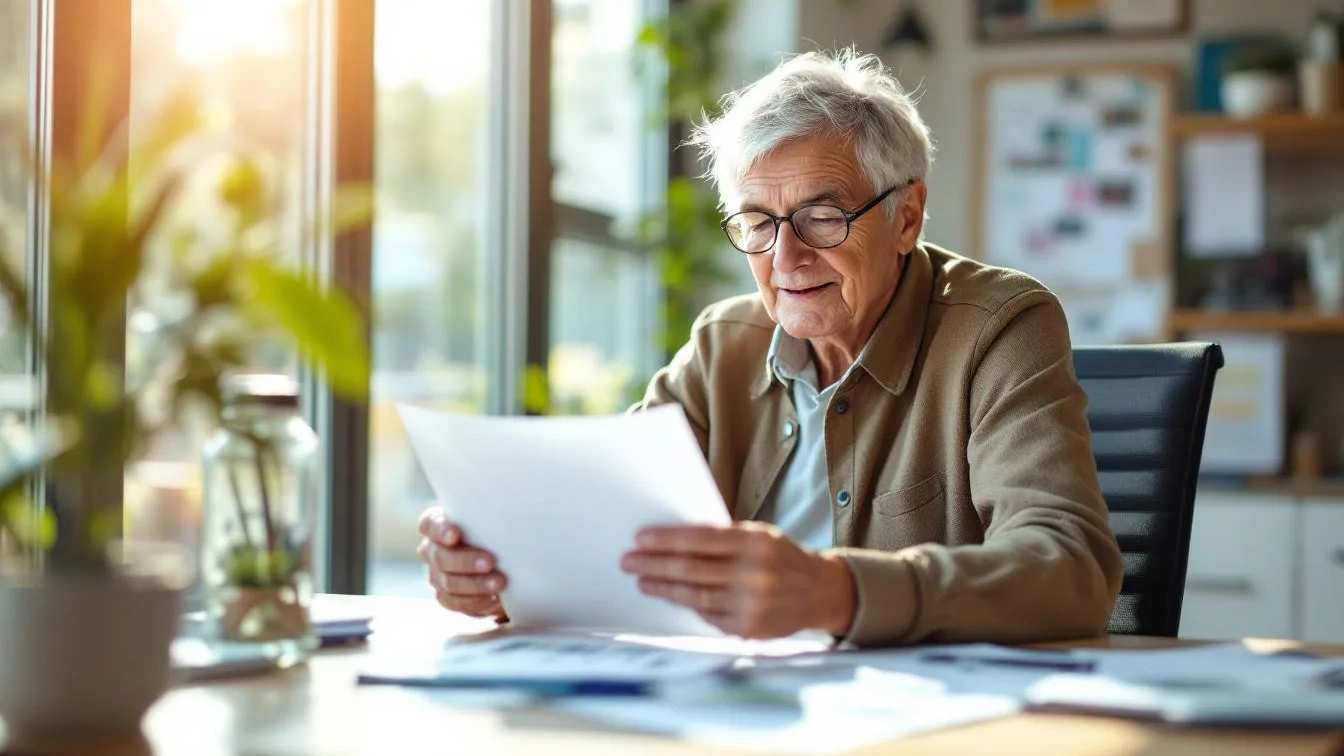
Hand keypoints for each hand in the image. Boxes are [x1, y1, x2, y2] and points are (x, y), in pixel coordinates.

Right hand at [416, 506, 507, 620]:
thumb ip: (492, 515)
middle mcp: (432, 549)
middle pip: (441, 557)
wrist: (503, 558)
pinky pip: (456, 602)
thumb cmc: (496, 529)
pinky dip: (476, 601)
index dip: (441, 530)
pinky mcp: (446, 597)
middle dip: (465, 561)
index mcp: (437, 524)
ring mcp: (436, 575)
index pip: (431, 524)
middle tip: (489, 562)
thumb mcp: (492, 519)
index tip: (455, 534)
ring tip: (499, 583)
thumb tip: (514, 512)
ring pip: (449, 582)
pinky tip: (494, 598)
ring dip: (475, 584)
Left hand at [619, 521, 855, 638]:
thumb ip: (723, 538)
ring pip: (694, 596)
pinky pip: (707, 616)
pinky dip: (687, 605)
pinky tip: (669, 596)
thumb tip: (672, 539)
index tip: (640, 539)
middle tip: (627, 562)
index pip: (700, 539)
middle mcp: (753, 574)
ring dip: (662, 588)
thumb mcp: (760, 535)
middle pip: (691, 569)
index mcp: (755, 543)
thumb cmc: (780, 557)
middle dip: (653, 565)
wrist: (818, 592)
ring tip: (642, 580)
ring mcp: (750, 605)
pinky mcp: (747, 629)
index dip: (666, 539)